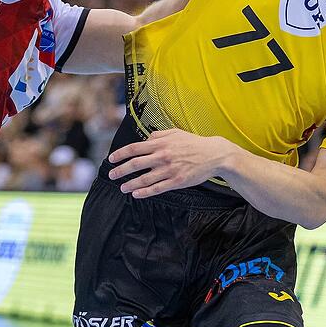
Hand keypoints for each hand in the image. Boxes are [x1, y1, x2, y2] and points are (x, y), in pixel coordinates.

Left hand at [107, 129, 233, 197]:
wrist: (214, 155)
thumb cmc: (194, 143)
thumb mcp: (175, 133)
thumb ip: (158, 135)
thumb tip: (145, 140)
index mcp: (161, 143)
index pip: (134, 148)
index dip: (120, 154)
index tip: (111, 159)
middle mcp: (163, 156)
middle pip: (136, 164)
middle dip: (121, 170)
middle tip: (112, 175)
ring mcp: (170, 169)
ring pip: (145, 178)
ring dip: (130, 184)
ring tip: (122, 188)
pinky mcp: (177, 181)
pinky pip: (157, 188)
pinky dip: (145, 192)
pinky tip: (136, 194)